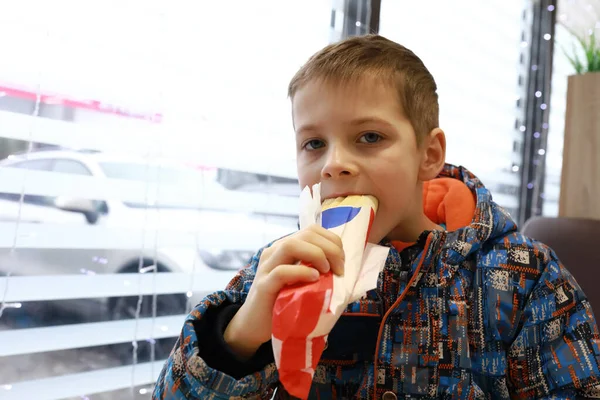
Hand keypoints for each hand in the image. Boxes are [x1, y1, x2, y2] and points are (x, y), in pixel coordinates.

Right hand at [223, 224, 344, 358]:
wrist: (255, 325)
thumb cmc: (284, 302)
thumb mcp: (303, 282)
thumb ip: (317, 271)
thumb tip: (344, 270)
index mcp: (285, 248)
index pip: (312, 230)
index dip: (332, 242)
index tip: (342, 262)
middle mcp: (275, 252)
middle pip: (306, 234)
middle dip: (330, 248)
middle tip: (340, 269)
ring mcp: (267, 267)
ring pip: (290, 245)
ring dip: (316, 254)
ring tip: (326, 271)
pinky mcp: (263, 286)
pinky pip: (281, 272)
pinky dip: (301, 272)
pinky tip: (314, 279)